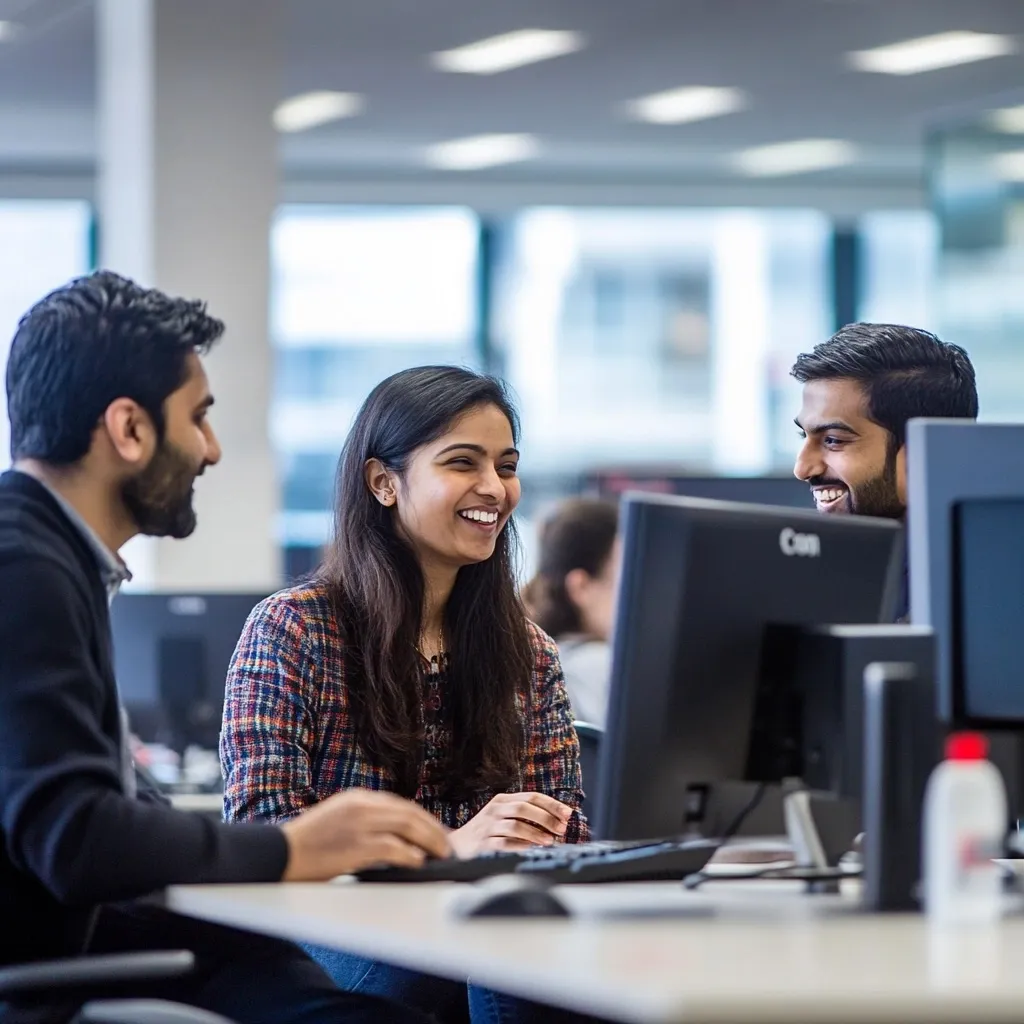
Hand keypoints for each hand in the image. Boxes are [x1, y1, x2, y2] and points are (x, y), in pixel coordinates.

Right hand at [280, 790, 451, 880]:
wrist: (278, 854)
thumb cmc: (305, 845)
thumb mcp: (336, 821)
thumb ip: (362, 822)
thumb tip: (394, 838)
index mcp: (356, 798)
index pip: (400, 804)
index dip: (424, 819)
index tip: (437, 832)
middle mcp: (361, 806)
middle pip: (409, 813)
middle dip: (433, 829)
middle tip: (447, 845)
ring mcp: (359, 824)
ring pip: (407, 826)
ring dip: (429, 841)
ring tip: (441, 854)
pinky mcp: (355, 846)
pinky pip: (392, 848)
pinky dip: (409, 855)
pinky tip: (418, 863)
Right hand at [450, 792, 573, 857]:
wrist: (456, 845)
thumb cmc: (486, 832)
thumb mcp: (502, 816)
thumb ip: (524, 815)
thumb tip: (557, 820)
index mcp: (502, 800)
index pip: (531, 796)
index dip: (551, 804)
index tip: (568, 814)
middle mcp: (494, 810)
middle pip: (524, 808)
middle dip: (546, 818)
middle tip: (561, 828)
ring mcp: (488, 827)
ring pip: (515, 825)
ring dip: (536, 833)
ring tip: (550, 841)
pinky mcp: (483, 844)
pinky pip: (505, 844)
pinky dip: (521, 847)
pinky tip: (532, 850)